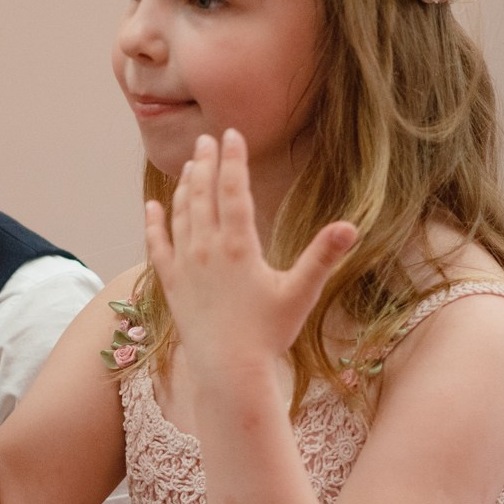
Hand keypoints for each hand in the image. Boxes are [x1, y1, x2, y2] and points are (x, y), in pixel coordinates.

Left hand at [141, 133, 355, 379]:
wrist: (228, 370)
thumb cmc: (268, 333)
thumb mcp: (301, 293)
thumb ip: (323, 257)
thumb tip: (351, 227)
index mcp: (238, 246)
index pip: (234, 191)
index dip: (233, 160)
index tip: (231, 134)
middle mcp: (206, 249)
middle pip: (203, 195)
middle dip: (206, 163)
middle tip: (206, 139)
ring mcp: (185, 265)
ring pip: (180, 214)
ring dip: (184, 187)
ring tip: (190, 166)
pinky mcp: (170, 284)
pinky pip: (158, 245)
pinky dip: (154, 223)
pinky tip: (153, 206)